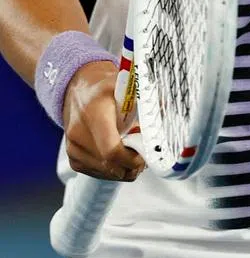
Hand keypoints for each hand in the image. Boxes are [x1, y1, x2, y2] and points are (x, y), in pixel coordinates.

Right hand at [62, 61, 144, 182]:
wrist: (79, 90)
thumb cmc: (107, 88)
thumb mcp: (128, 85)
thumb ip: (148, 98)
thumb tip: (167, 108)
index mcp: (94, 113)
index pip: (111, 150)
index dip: (131, 159)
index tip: (145, 155)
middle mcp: (79, 133)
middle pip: (110, 165)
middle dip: (131, 165)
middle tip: (145, 155)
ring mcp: (74, 148)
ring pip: (105, 172)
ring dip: (123, 168)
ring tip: (134, 152)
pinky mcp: (73, 158)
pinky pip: (97, 172)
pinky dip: (113, 168)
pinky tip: (120, 154)